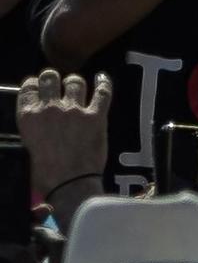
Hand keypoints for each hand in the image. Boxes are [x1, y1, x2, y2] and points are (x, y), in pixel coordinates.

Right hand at [18, 68, 109, 198]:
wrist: (70, 184)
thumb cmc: (47, 173)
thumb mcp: (28, 144)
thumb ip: (35, 125)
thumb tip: (42, 120)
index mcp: (28, 116)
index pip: (28, 86)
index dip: (35, 84)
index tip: (40, 86)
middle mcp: (49, 108)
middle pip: (50, 78)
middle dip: (54, 79)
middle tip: (58, 84)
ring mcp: (74, 111)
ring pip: (76, 82)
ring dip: (76, 84)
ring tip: (77, 87)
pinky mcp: (96, 117)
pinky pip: (102, 92)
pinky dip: (104, 83)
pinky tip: (103, 79)